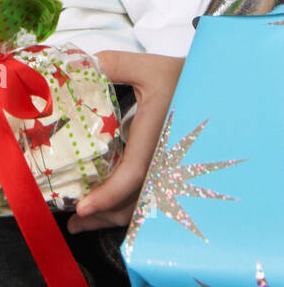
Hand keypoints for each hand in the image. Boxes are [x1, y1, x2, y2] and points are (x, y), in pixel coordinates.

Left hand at [66, 51, 183, 233]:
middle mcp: (165, 161)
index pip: (133, 175)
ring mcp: (168, 170)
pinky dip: (125, 208)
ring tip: (82, 222)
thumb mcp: (146, 66)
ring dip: (111, 216)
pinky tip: (105, 210)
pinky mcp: (167, 172)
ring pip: (141, 206)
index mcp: (157, 137)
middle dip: (102, 216)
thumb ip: (111, 64)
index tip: (83, 207)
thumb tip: (77, 65)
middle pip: (134, 202)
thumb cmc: (180, 77)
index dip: (108, 195)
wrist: (212, 87)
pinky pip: (147, 199)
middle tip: (73, 221)